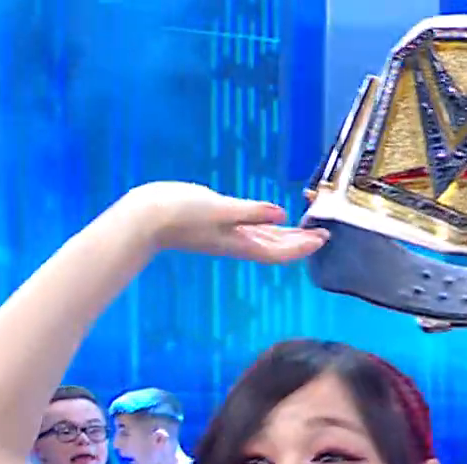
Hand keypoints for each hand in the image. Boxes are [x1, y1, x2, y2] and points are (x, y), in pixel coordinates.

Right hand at [123, 181, 327, 263]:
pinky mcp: (216, 225)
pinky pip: (250, 229)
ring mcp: (226, 235)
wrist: (143, 218)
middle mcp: (237, 243)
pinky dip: (266, 226)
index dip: (303, 247)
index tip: (322, 238)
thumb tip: (281, 214)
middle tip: (322, 233)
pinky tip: (271, 220)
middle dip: (300, 242)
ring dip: (286, 235)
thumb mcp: (220, 208)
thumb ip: (251, 212)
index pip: (280, 251)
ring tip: (305, 229)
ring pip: (264, 239)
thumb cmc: (180, 213)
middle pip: (276, 248)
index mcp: (241, 243)